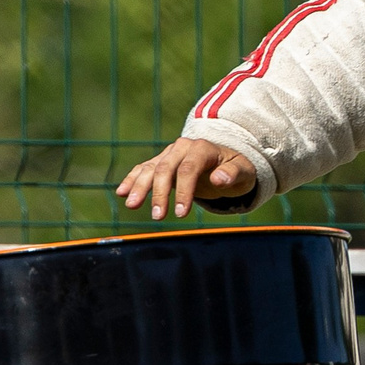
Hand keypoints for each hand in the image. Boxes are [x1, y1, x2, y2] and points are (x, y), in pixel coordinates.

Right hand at [114, 137, 255, 219]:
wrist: (225, 158)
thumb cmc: (236, 167)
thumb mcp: (243, 171)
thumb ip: (233, 173)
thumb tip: (219, 179)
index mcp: (202, 148)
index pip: (188, 169)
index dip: (183, 191)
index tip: (180, 214)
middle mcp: (182, 148)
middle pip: (165, 169)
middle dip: (159, 193)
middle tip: (157, 216)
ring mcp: (169, 154)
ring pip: (150, 168)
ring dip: (139, 187)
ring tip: (131, 205)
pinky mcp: (161, 162)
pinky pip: (143, 169)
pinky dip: (132, 180)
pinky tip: (121, 192)